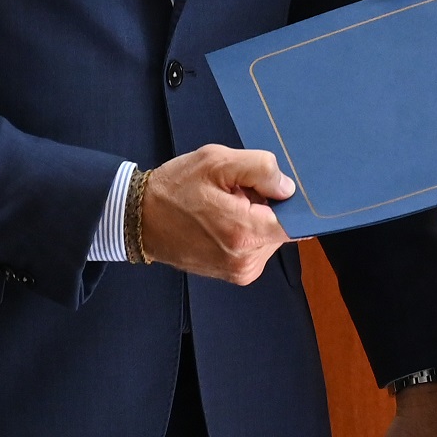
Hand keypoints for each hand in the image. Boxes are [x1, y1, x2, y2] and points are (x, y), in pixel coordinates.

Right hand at [137, 144, 292, 283]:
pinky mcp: (235, 275)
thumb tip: (287, 188)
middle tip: (237, 192)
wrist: (141, 219)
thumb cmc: (176, 188)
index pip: (295, 221)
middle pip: (282, 227)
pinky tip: (224, 220)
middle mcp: (246, 261)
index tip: (271, 187)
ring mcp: (240, 272)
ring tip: (226, 206)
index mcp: (244, 234)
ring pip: (269, 237)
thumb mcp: (217, 161)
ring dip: (256, 219)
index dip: (289, 200)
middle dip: (267, 206)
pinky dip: (247, 231)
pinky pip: (256, 247)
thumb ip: (260, 169)